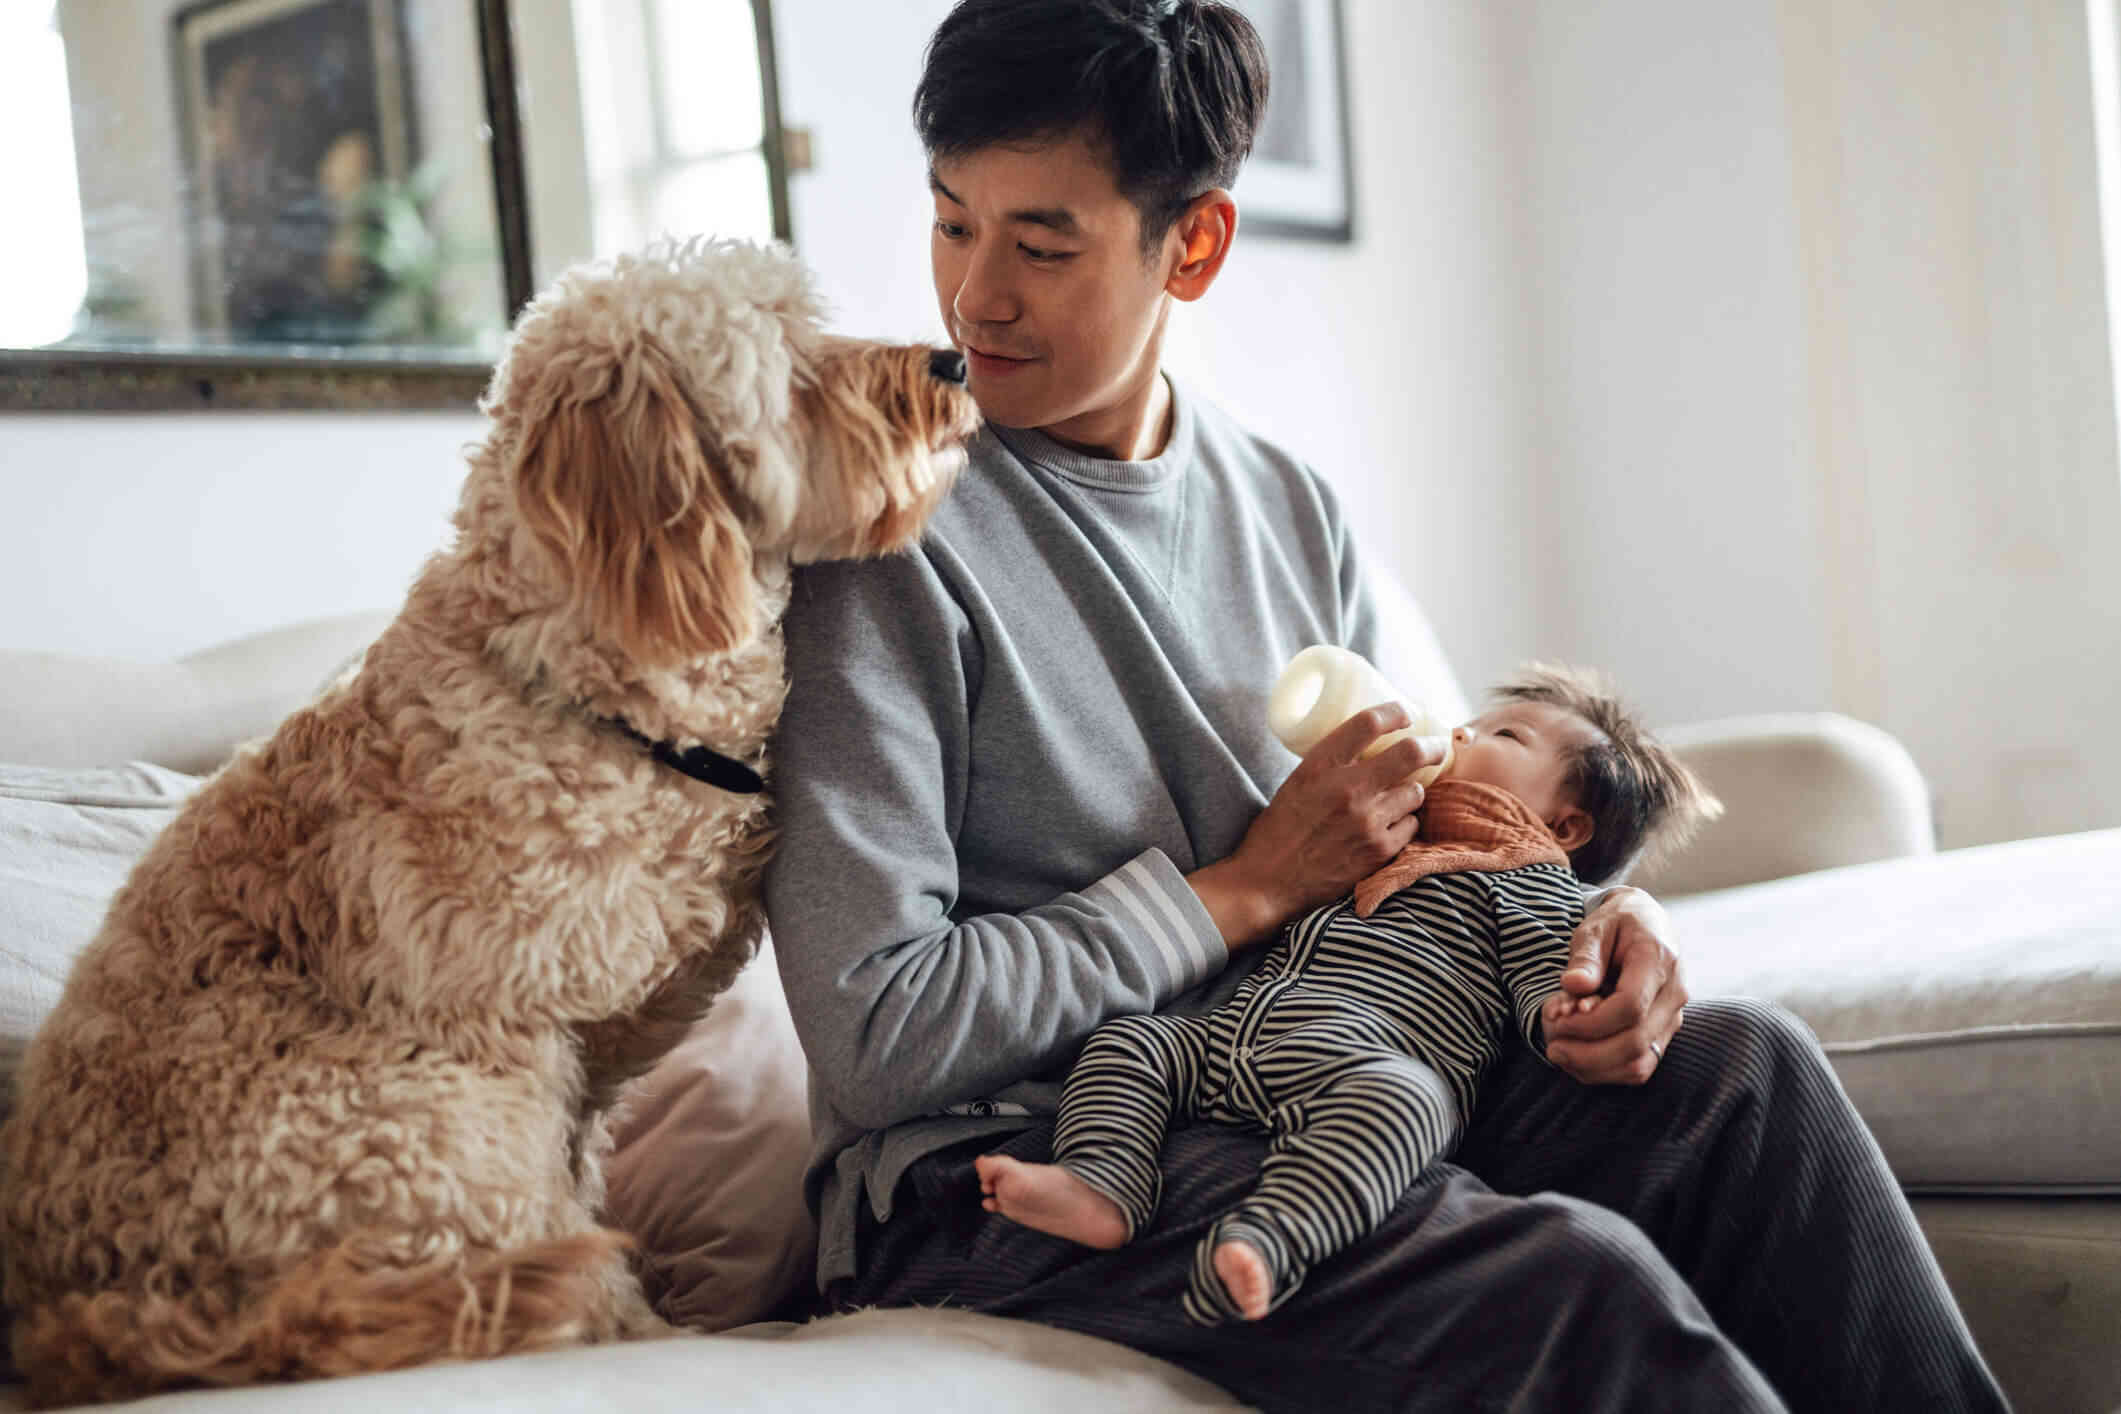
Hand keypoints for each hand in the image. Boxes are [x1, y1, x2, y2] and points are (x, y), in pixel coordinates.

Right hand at [1189, 705, 1447, 947]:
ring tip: (1397, 799)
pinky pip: (1410, 825)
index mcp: (1320, 766)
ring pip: (1415, 792)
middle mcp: (1347, 788)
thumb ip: (1330, 766)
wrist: (1268, 882)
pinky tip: (1387, 827)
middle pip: (1410, 752)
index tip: (1405, 712)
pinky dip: (1403, 824)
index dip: (1394, 712)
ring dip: (1410, 793)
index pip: (1368, 722)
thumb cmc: (1278, 831)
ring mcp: (1367, 820)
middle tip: (1436, 747)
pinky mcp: (1379, 850)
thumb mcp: (1296, 783)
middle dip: (1431, 746)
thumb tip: (1368, 751)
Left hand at [1543, 886, 1686, 1084]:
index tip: (1556, 1017)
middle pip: (1634, 1043)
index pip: (1630, 1007)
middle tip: (1551, 1043)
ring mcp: (1672, 1018)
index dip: (1589, 1022)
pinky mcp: (1662, 1034)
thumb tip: (1574, 985)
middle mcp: (1674, 995)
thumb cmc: (1618, 923)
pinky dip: (1604, 1071)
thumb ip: (1586, 957)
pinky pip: (1639, 1067)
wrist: (1647, 923)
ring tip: (1559, 1050)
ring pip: (1639, 1065)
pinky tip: (1576, 1056)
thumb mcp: (1596, 927)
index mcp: (1659, 961)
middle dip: (1585, 1051)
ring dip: (1593, 1067)